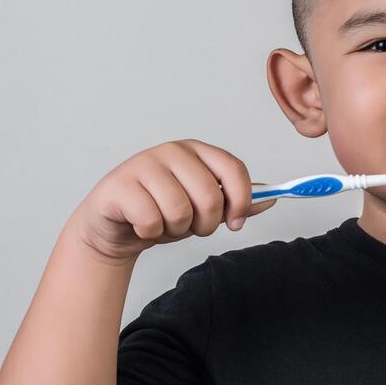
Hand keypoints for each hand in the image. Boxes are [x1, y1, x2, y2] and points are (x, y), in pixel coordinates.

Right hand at [69, 139, 278, 262]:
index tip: (236, 222)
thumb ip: (234, 202)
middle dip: (204, 224)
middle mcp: (172, 152)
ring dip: (174, 230)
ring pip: (180, 211)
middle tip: (189, 226)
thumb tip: (271, 199)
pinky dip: (150, 233)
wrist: (115, 226)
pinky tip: (141, 225)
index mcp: (196, 151)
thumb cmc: (160, 211)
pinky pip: (151, 220)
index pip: (233, 169)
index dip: (241, 200)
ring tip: (163, 224)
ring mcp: (144, 165)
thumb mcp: (202, 208)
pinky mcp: (120, 184)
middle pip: (210, 197)